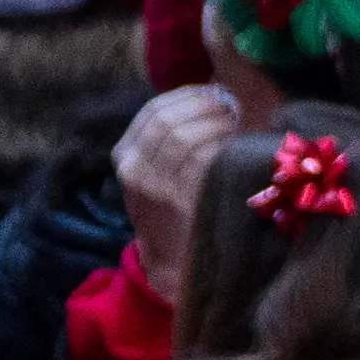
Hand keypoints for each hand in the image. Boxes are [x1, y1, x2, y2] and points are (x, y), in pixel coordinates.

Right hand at [111, 80, 244, 236]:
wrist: (173, 266)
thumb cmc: (173, 215)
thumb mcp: (154, 176)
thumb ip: (166, 144)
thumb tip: (204, 100)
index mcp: (124, 156)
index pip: (152, 112)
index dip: (186, 96)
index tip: (212, 94)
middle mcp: (133, 167)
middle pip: (166, 119)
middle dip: (202, 105)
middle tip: (230, 105)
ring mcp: (154, 184)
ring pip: (182, 135)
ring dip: (214, 122)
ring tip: (235, 121)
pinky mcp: (179, 199)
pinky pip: (200, 158)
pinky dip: (220, 143)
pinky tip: (236, 143)